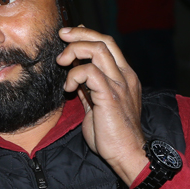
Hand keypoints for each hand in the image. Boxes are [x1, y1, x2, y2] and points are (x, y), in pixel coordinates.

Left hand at [56, 26, 146, 186]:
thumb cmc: (113, 135)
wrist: (127, 154)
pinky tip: (68, 88)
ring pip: (98, 50)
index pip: (109, 45)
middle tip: (62, 36)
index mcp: (125, 77)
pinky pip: (90, 72)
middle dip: (79, 34)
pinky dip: (74, 75)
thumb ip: (90, 90)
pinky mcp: (109, 96)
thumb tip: (76, 76)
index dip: (88, 34)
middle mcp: (125, 77)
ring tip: (62, 63)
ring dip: (74, 51)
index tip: (70, 34)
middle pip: (104, 41)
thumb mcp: (99, 106)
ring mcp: (119, 85)